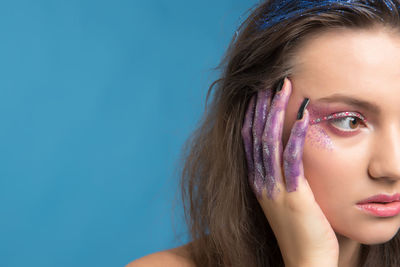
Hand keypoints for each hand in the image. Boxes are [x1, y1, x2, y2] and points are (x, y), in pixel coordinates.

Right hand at [241, 77, 338, 266]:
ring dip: (276, 112)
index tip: (261, 92)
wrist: (306, 261)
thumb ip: (284, 175)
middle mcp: (260, 181)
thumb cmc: (301, 230)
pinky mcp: (292, 195)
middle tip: (270, 80)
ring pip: (270, 141)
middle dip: (262, 106)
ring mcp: (273, 188)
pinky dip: (297, 134)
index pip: (249, 140)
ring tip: (284, 87)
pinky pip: (292, 158)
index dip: (253, 114)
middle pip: (256, 135)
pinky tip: (304, 114)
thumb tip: (290, 149)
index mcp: (257, 180)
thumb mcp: (286, 198)